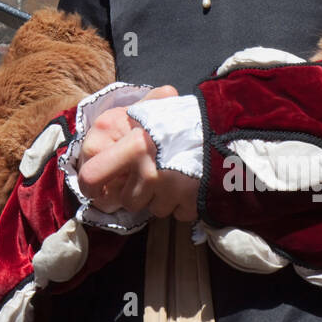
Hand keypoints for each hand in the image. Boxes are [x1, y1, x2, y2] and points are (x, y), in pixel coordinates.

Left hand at [78, 86, 199, 221]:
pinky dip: (182, 204)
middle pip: (126, 200)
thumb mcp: (156, 108)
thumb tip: (102, 132)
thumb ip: (124, 122)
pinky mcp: (189, 203)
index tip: (97, 188)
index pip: (90, 177)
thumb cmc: (188, 119)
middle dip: (134, 195)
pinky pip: (177, 213)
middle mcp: (147, 169)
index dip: (91, 186)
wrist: (231, 131)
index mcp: (133, 143)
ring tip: (174, 175)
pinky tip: (189, 184)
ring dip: (161, 198)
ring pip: (152, 209)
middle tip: (146, 180)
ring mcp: (169, 189)